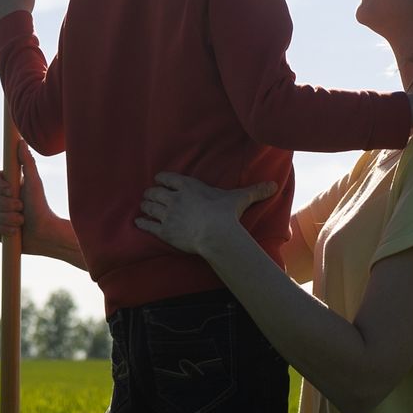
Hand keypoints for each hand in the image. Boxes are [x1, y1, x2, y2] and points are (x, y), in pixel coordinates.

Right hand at [0, 144, 69, 258]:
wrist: (45, 233)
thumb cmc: (41, 205)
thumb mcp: (34, 182)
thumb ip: (27, 162)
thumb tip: (20, 142)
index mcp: (7, 185)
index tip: (10, 189)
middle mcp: (1, 198)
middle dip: (6, 205)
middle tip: (21, 207)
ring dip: (7, 218)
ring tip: (21, 221)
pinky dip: (3, 229)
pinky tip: (15, 231)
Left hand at [135, 171, 275, 260]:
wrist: (216, 234)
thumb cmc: (225, 214)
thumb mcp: (239, 198)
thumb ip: (254, 191)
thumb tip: (273, 185)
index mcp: (188, 186)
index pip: (167, 178)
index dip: (162, 180)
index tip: (160, 182)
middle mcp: (174, 197)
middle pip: (154, 192)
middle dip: (150, 194)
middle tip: (149, 196)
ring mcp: (167, 214)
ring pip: (149, 207)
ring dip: (145, 207)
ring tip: (144, 208)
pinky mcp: (164, 231)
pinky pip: (147, 225)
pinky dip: (142, 224)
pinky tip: (139, 224)